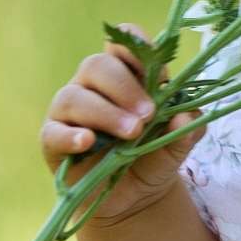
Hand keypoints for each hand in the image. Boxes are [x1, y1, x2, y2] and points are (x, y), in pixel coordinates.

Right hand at [41, 21, 204, 226]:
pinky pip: (53, 131)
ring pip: (74, 96)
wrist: (135, 197)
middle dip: (125, 87)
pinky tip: (87, 141)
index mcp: (125, 74)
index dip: (135, 45)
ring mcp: (69, 111)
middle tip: (148, 114)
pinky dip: (70, 135)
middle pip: (97, 65)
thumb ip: (188, 126)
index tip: (155, 64)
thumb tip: (185, 114)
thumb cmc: (154, 155)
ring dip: (106, 112)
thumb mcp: (179, 142)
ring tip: (132, 133)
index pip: (122, 43)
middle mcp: (92, 85)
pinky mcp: (52, 139)